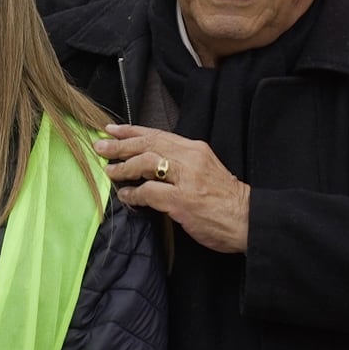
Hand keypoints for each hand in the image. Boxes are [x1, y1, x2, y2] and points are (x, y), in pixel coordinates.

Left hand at [97, 124, 251, 253]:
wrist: (249, 220)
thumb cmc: (225, 198)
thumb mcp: (205, 169)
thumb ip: (180, 162)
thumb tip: (149, 161)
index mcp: (195, 149)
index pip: (157, 134)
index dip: (132, 131)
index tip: (112, 129)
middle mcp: (190, 159)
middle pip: (148, 144)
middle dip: (120, 145)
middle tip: (100, 146)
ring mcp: (186, 180)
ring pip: (146, 163)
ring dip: (123, 167)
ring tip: (109, 171)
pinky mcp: (183, 201)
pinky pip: (149, 192)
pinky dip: (134, 193)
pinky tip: (126, 196)